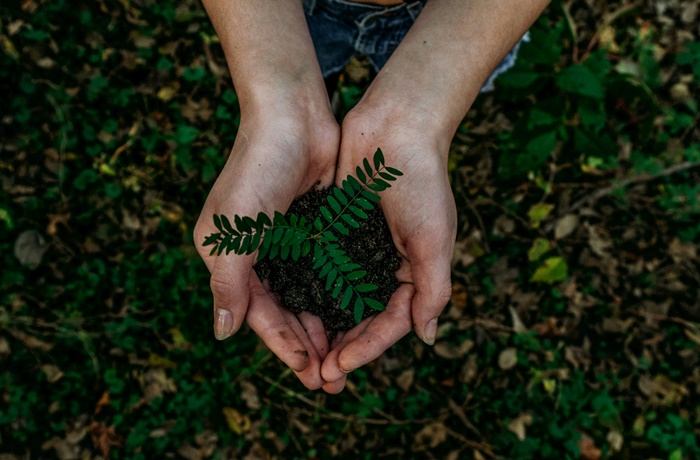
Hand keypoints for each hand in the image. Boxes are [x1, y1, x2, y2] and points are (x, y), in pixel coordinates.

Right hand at [194, 107, 339, 389]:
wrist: (293, 116)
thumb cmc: (257, 169)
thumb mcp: (233, 231)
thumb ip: (228, 283)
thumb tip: (223, 334)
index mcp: (231, 258)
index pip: (258, 314)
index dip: (283, 345)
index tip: (308, 373)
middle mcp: (258, 254)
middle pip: (284, 312)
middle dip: (307, 346)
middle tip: (332, 380)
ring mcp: (288, 242)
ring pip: (308, 297)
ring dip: (324, 327)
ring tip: (346, 358)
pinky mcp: (315, 229)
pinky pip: (326, 272)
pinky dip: (338, 296)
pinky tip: (355, 317)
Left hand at [319, 100, 456, 392]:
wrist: (396, 126)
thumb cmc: (422, 181)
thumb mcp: (435, 239)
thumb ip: (433, 289)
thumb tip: (427, 337)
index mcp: (413, 273)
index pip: (389, 323)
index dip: (366, 349)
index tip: (339, 367)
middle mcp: (384, 266)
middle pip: (361, 319)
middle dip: (341, 348)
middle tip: (317, 376)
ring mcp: (358, 249)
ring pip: (337, 300)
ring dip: (322, 328)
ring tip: (302, 355)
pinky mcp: (335, 231)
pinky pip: (320, 269)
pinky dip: (308, 291)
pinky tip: (289, 310)